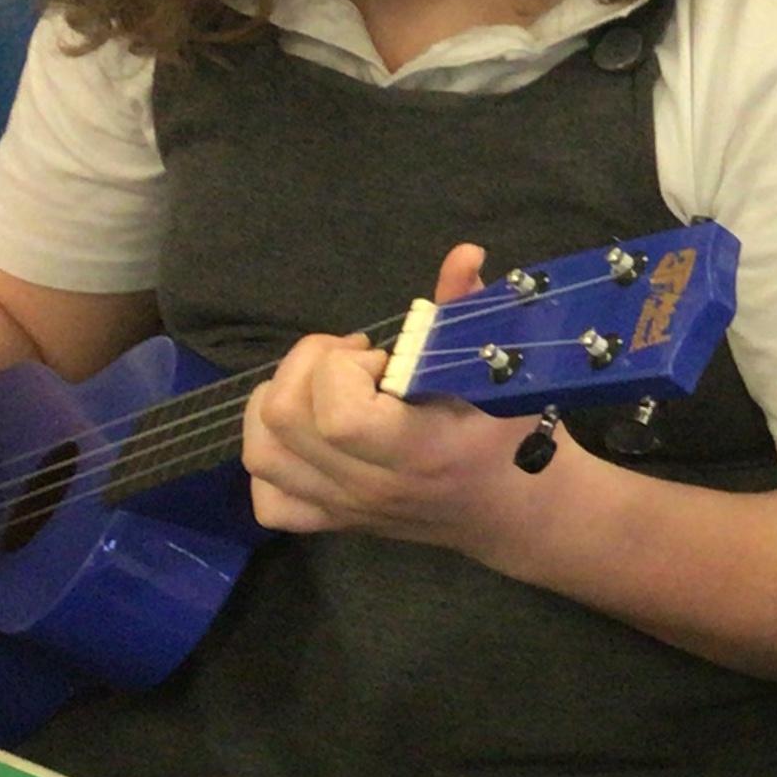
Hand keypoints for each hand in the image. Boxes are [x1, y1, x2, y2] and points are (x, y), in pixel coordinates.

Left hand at [239, 243, 522, 547]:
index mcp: (417, 453)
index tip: (384, 358)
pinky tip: (307, 438)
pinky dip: (274, 461)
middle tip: (355, 363)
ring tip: (322, 390)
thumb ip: (469, 313)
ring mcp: (345, 508)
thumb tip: (463, 254)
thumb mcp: (502, 373)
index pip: (336, 415)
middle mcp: (371, 486)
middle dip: (307, 369)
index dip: (343, 367)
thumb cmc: (510, 437)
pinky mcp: (332, 522)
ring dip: (278, 404)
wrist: (513, 511)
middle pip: (282, 420)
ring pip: (263, 454)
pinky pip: (269, 501)